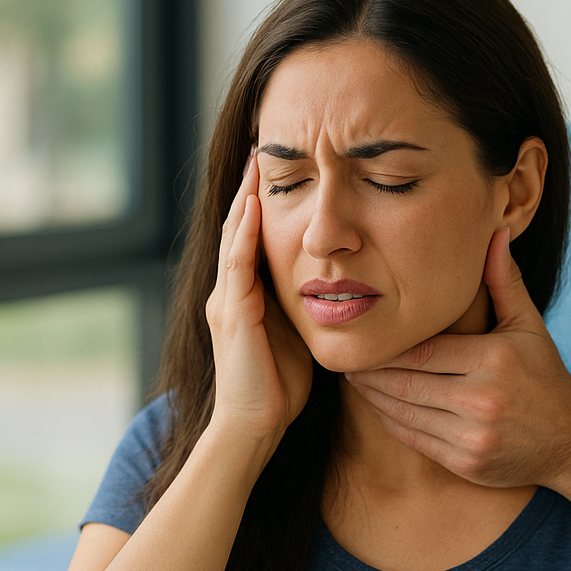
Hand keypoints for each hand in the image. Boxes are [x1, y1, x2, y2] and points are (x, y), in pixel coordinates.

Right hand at [205, 151, 312, 454]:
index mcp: (247, 293)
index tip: (282, 165)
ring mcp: (226, 300)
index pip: (254, 235)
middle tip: (262, 144)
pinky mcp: (232, 314)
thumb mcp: (301, 330)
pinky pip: (237, 265)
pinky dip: (245, 233)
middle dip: (250, 187)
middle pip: (239, 225)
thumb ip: (310, 302)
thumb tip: (344, 279)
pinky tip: (254, 207)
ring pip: (234, 236)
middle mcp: (230, 290)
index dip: (264, 200)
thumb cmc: (282, 385)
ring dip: (245, 198)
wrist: (254, 426)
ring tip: (256, 160)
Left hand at [346, 229, 570, 488]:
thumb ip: (505, 281)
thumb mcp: (530, 326)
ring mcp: (473, 435)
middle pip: (405, 383)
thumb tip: (494, 233)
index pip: (423, 351)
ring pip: (403, 413)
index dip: (388, 348)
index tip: (367, 340)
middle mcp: (482, 399)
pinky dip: (391, 422)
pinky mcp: (465, 462)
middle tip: (349, 360)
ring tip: (357, 381)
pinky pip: (414, 439)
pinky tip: (380, 407)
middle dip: (371, 373)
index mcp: (494, 360)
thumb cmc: (545, 377)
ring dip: (374, 398)